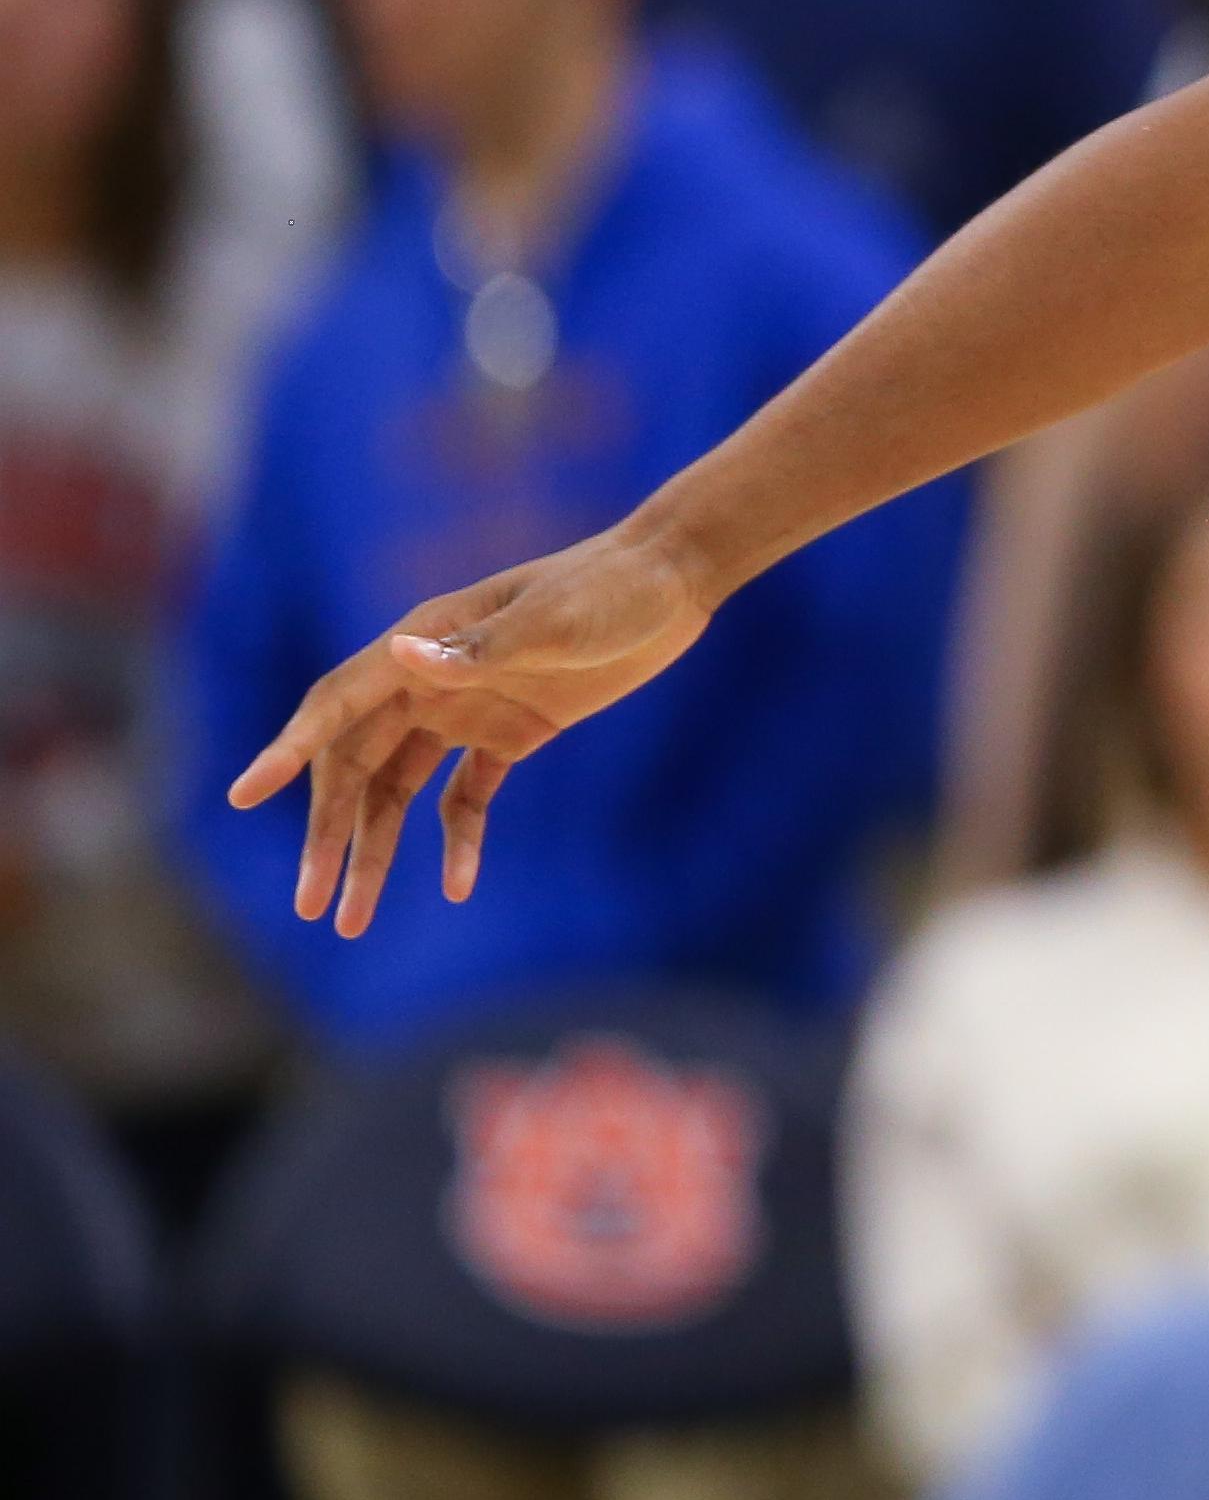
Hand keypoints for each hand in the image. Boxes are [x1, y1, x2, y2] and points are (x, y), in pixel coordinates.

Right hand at [223, 522, 718, 933]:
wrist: (671, 579)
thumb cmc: (608, 589)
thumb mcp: (551, 620)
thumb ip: (480, 648)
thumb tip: (399, 655)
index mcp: (422, 643)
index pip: (338, 704)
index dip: (289, 750)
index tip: (245, 795)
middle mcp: (429, 678)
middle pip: (355, 765)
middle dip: (329, 833)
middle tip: (310, 903)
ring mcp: (468, 707)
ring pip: (398, 791)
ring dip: (376, 851)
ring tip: (354, 920)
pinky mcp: (513, 732)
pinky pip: (465, 796)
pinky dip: (457, 840)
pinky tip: (458, 887)